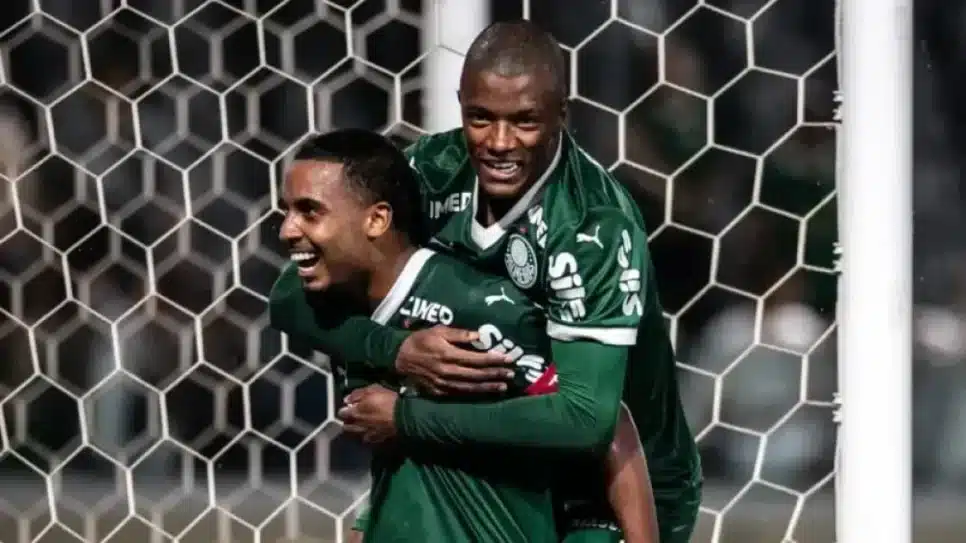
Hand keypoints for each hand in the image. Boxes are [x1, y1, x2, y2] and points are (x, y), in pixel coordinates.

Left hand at [338, 385, 400, 443]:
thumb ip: (356, 394)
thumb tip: (346, 399)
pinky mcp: (376, 439)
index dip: (344, 409)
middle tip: (353, 416)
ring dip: (356, 429)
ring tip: (361, 424)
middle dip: (347, 421)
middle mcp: (358, 425)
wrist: (402, 416)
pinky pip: (368, 438)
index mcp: (354, 412)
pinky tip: (371, 431)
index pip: (341, 413)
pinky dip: (367, 435)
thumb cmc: (387, 400)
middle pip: (346, 426)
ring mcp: (367, 434)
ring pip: (356, 434)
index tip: (348, 406)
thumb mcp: (372, 390)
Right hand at [395, 325, 514, 394]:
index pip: (476, 358)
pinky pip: (459, 394)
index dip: (493, 359)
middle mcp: (447, 371)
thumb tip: (479, 335)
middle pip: (476, 374)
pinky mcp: (438, 392)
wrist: (399, 358)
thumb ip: (459, 334)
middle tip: (511, 374)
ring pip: (470, 387)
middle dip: (495, 374)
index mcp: (448, 354)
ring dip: (488, 387)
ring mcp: (443, 384)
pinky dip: (474, 394)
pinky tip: (485, 393)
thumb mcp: (438, 330)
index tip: (508, 359)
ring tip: (503, 387)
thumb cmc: (420, 340)